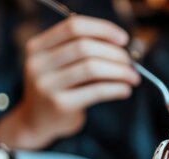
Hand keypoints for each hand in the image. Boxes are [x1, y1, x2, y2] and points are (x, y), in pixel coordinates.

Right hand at [0, 15, 139, 148]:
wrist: (35, 123)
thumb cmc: (57, 89)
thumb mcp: (59, 65)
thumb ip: (81, 50)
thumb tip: (121, 45)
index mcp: (37, 46)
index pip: (73, 26)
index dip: (102, 29)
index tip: (123, 39)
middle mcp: (38, 64)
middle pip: (84, 46)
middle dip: (114, 53)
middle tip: (130, 62)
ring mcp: (47, 85)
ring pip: (92, 68)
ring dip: (120, 71)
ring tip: (133, 77)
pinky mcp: (60, 105)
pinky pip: (96, 91)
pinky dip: (116, 88)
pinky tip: (125, 90)